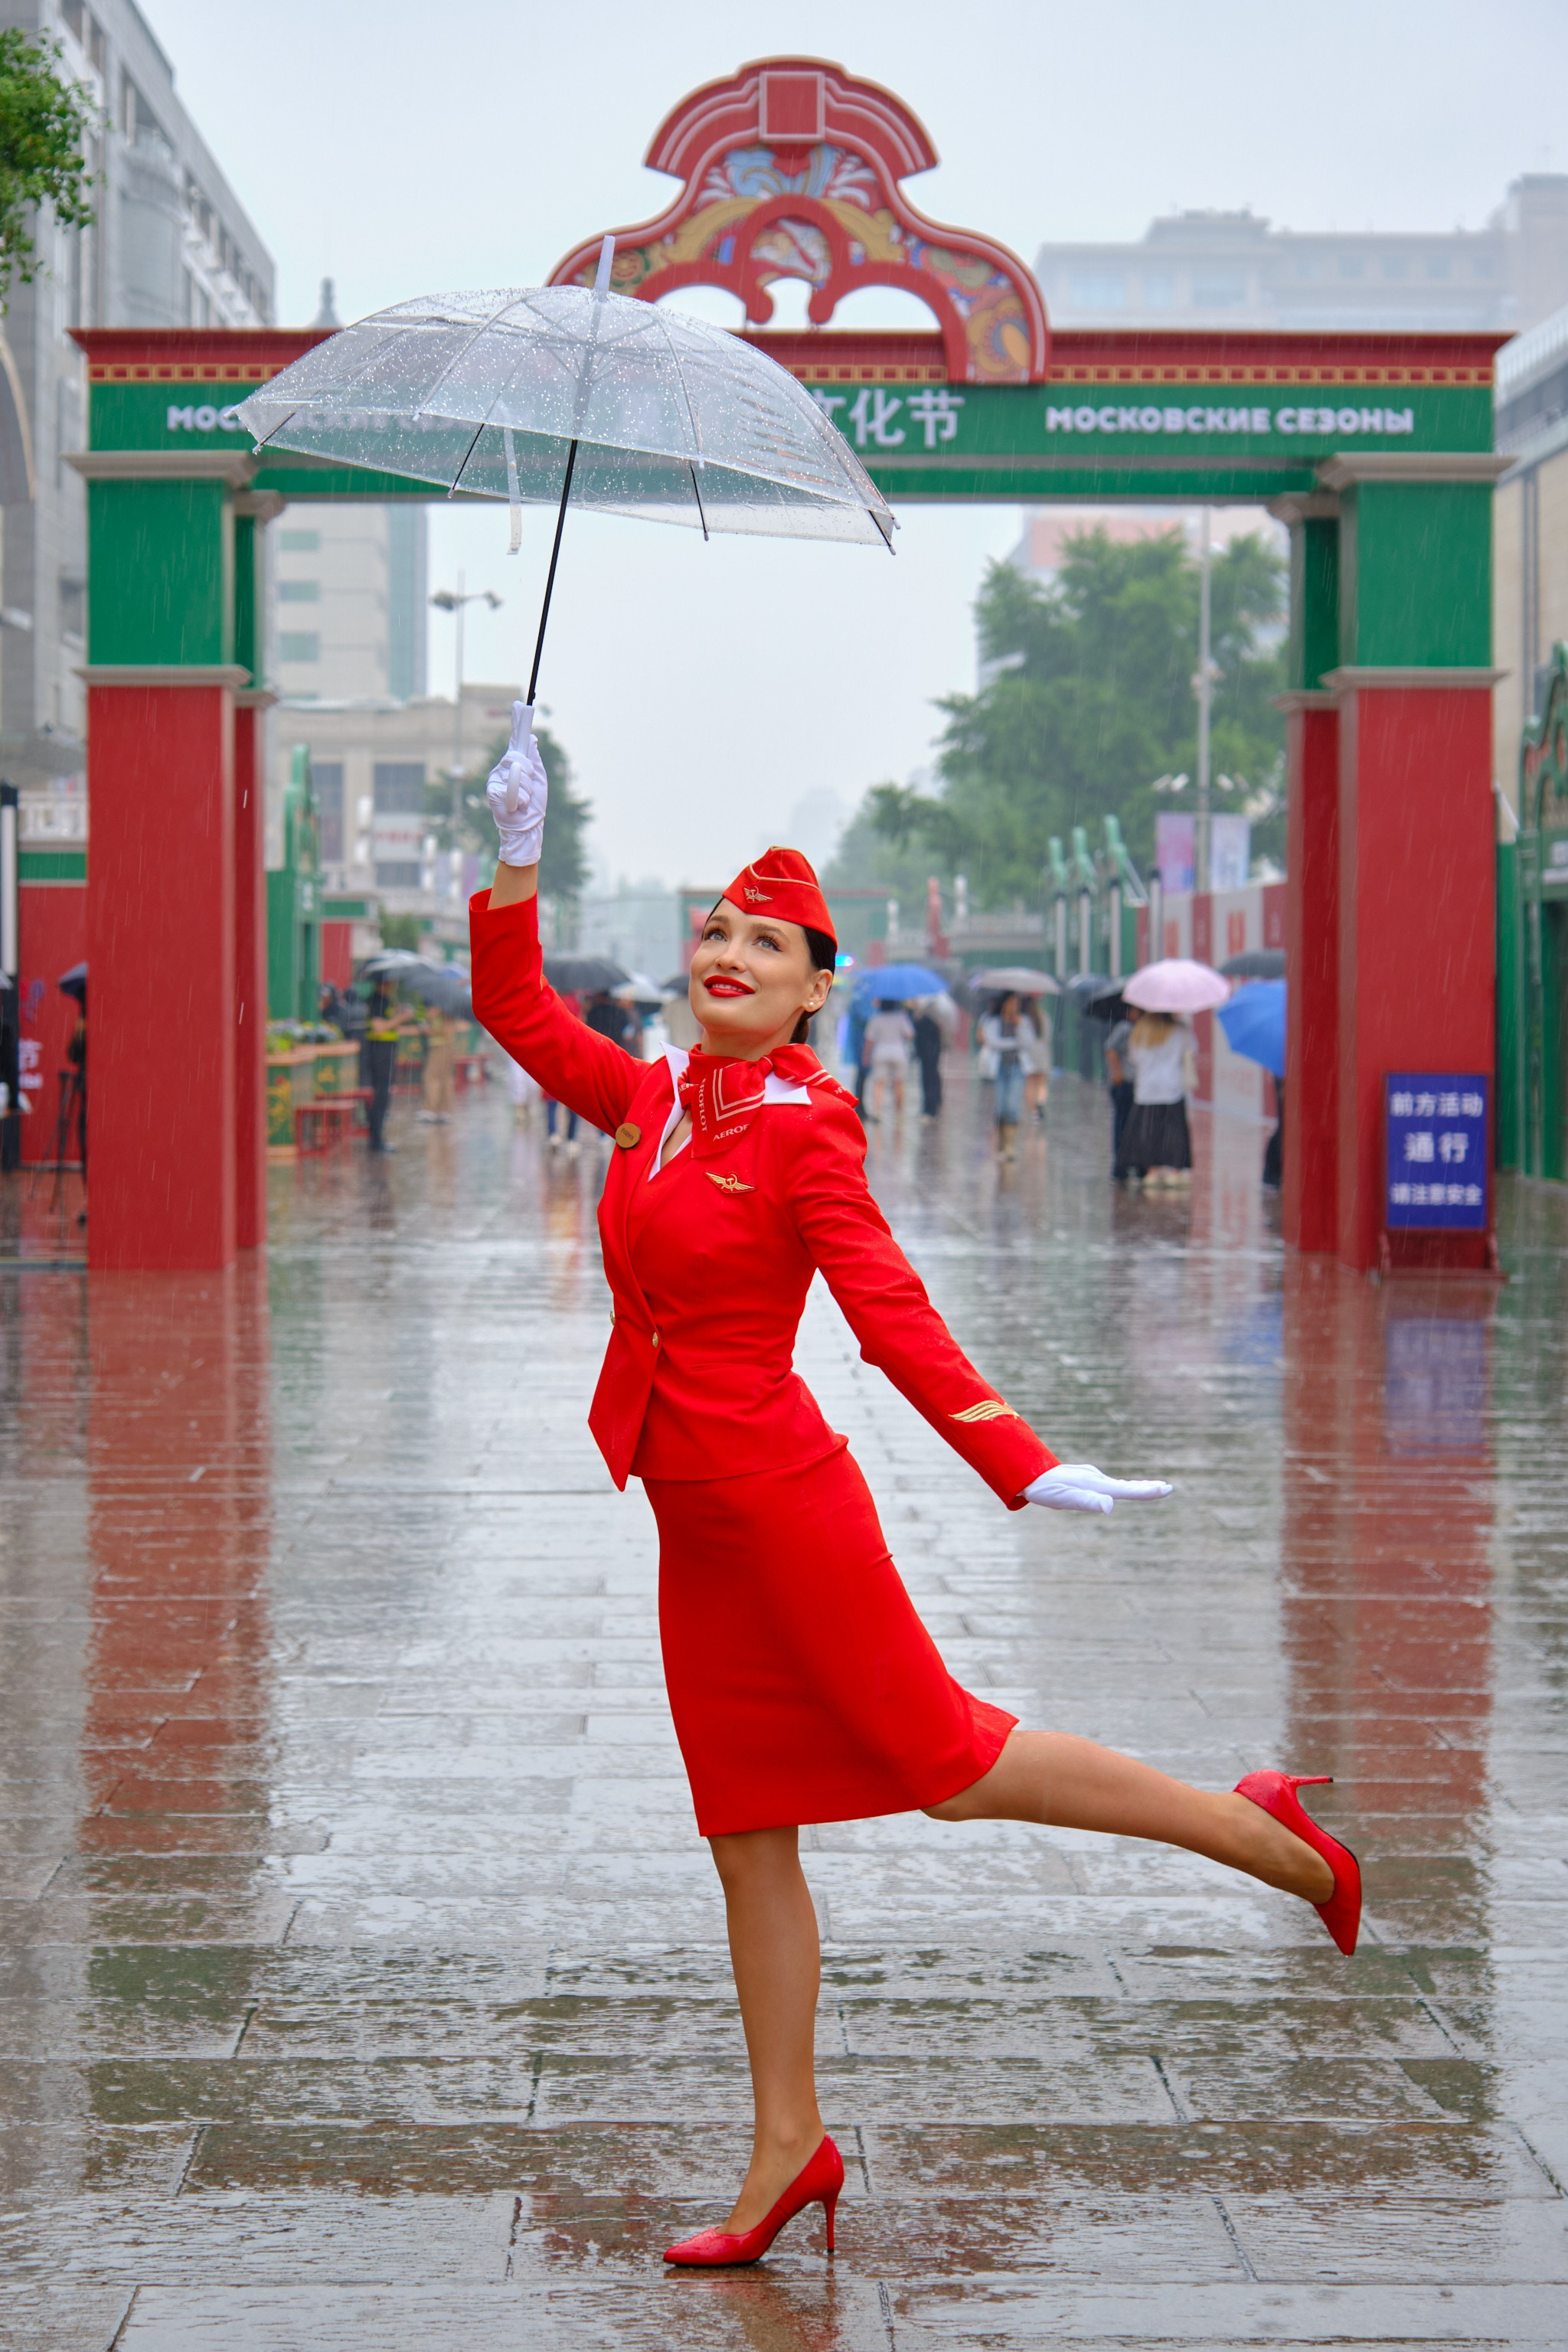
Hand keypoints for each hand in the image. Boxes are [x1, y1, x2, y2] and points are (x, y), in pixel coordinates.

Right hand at [486, 702, 548, 866]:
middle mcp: (504, 767)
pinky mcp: (493, 791)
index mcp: (517, 763)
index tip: (520, 705)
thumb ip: (533, 759)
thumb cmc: (533, 804)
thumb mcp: (539, 779)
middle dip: (528, 773)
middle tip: (529, 788)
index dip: (518, 722)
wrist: (527, 828)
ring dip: (526, 790)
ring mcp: (496, 778)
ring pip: (516, 774)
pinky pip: (509, 787)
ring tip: (524, 800)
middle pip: (517, 757)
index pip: (516, 738)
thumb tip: (531, 738)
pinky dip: (519, 799)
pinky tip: (517, 806)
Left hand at [1022, 1464, 1173, 1515]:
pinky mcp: (1084, 1479)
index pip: (1128, 1490)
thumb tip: (1110, 1507)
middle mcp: (1097, 1479)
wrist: (1029, 1474)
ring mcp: (1091, 1478)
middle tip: (1167, 1488)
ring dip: (1135, 1487)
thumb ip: (1088, 1502)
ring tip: (1150, 1488)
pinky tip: (1117, 1489)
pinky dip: (1120, 1486)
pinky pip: (1107, 1483)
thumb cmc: (1047, 1490)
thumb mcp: (1066, 1499)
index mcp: (1097, 1485)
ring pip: (1118, 1484)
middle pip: (1127, 1485)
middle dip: (1147, 1488)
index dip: (1148, 1491)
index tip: (1167, 1488)